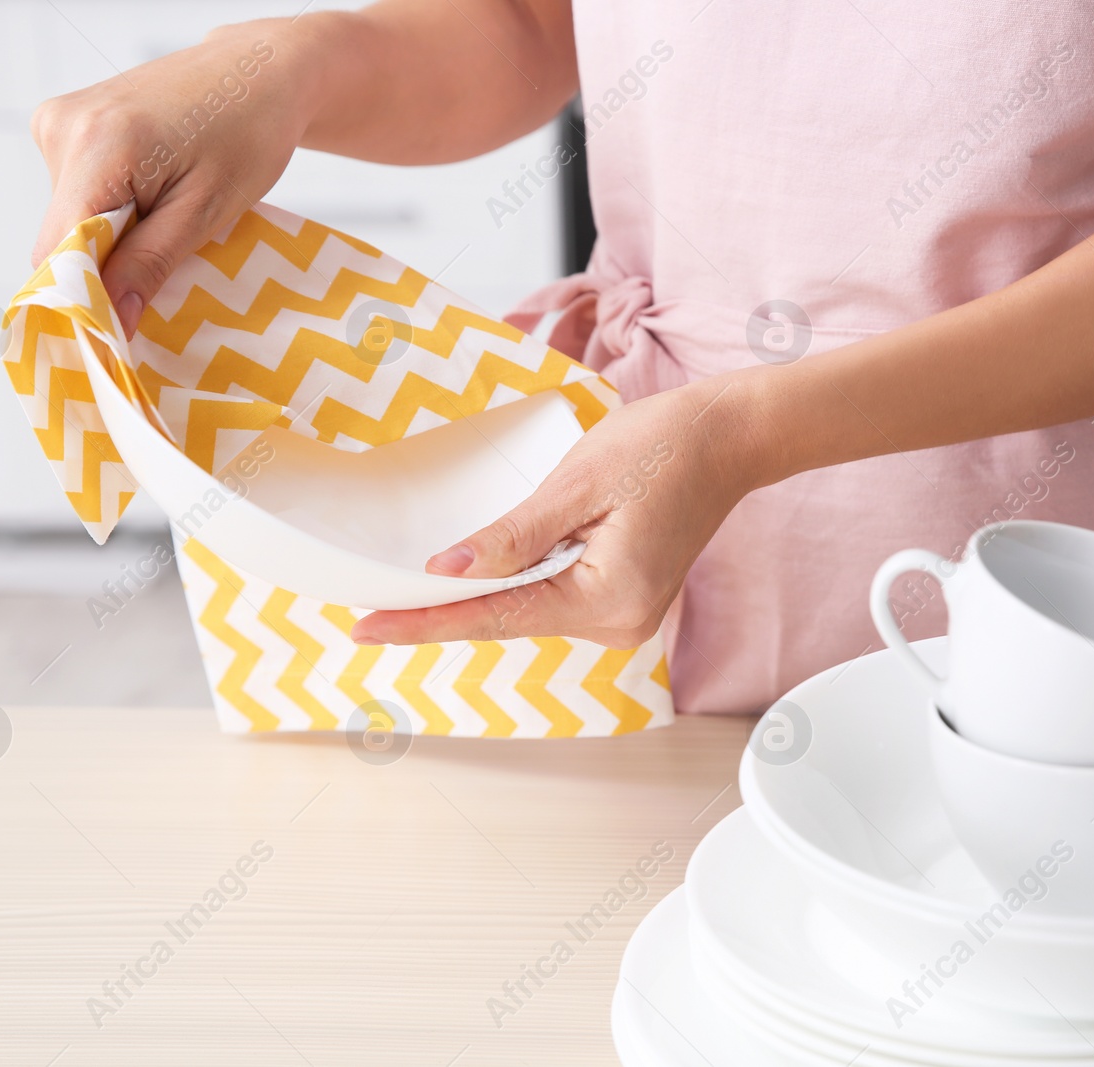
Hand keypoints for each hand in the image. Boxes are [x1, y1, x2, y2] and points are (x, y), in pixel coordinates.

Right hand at [29, 19, 315, 337]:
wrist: (257, 70)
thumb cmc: (248, 132)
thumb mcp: (207, 210)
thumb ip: (151, 263)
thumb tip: (112, 319)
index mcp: (98, 146)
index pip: (60, 249)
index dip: (84, 297)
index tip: (117, 334)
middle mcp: (63, 127)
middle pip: (60, 237)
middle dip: (102, 270)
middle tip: (159, 281)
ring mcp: (59, 121)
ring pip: (68, 218)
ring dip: (111, 239)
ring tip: (168, 218)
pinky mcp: (66, 123)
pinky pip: (76, 193)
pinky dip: (111, 211)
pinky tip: (154, 195)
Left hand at [351, 377, 765, 647]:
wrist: (727, 439)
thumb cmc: (662, 448)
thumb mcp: (576, 484)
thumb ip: (512, 537)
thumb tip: (449, 571)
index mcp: (607, 600)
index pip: (495, 618)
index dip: (424, 622)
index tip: (366, 629)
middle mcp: (617, 624)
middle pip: (509, 622)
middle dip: (442, 613)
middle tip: (368, 611)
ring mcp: (623, 617)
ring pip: (528, 612)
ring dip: (478, 599)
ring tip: (408, 596)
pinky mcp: (623, 600)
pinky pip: (552, 599)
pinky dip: (514, 587)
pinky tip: (475, 578)